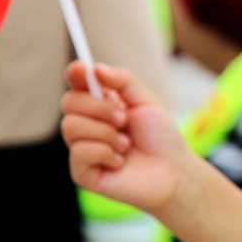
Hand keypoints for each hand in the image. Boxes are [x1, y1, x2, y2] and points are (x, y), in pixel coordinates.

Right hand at [61, 62, 192, 217]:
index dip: (76, 73)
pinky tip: (120, 161)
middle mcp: (87, 123)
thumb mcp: (146, 100)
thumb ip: (122, 80)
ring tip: (127, 143)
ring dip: (106, 133)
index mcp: (101, 103)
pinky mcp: (81, 172)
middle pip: (69, 102)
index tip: (82, 68)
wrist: (172, 171)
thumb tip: (94, 68)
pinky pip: (79, 152)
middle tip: (124, 119)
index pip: (77, 83)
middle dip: (99, 108)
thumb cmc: (160, 136)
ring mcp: (82, 148)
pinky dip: (105, 153)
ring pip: (70, 127)